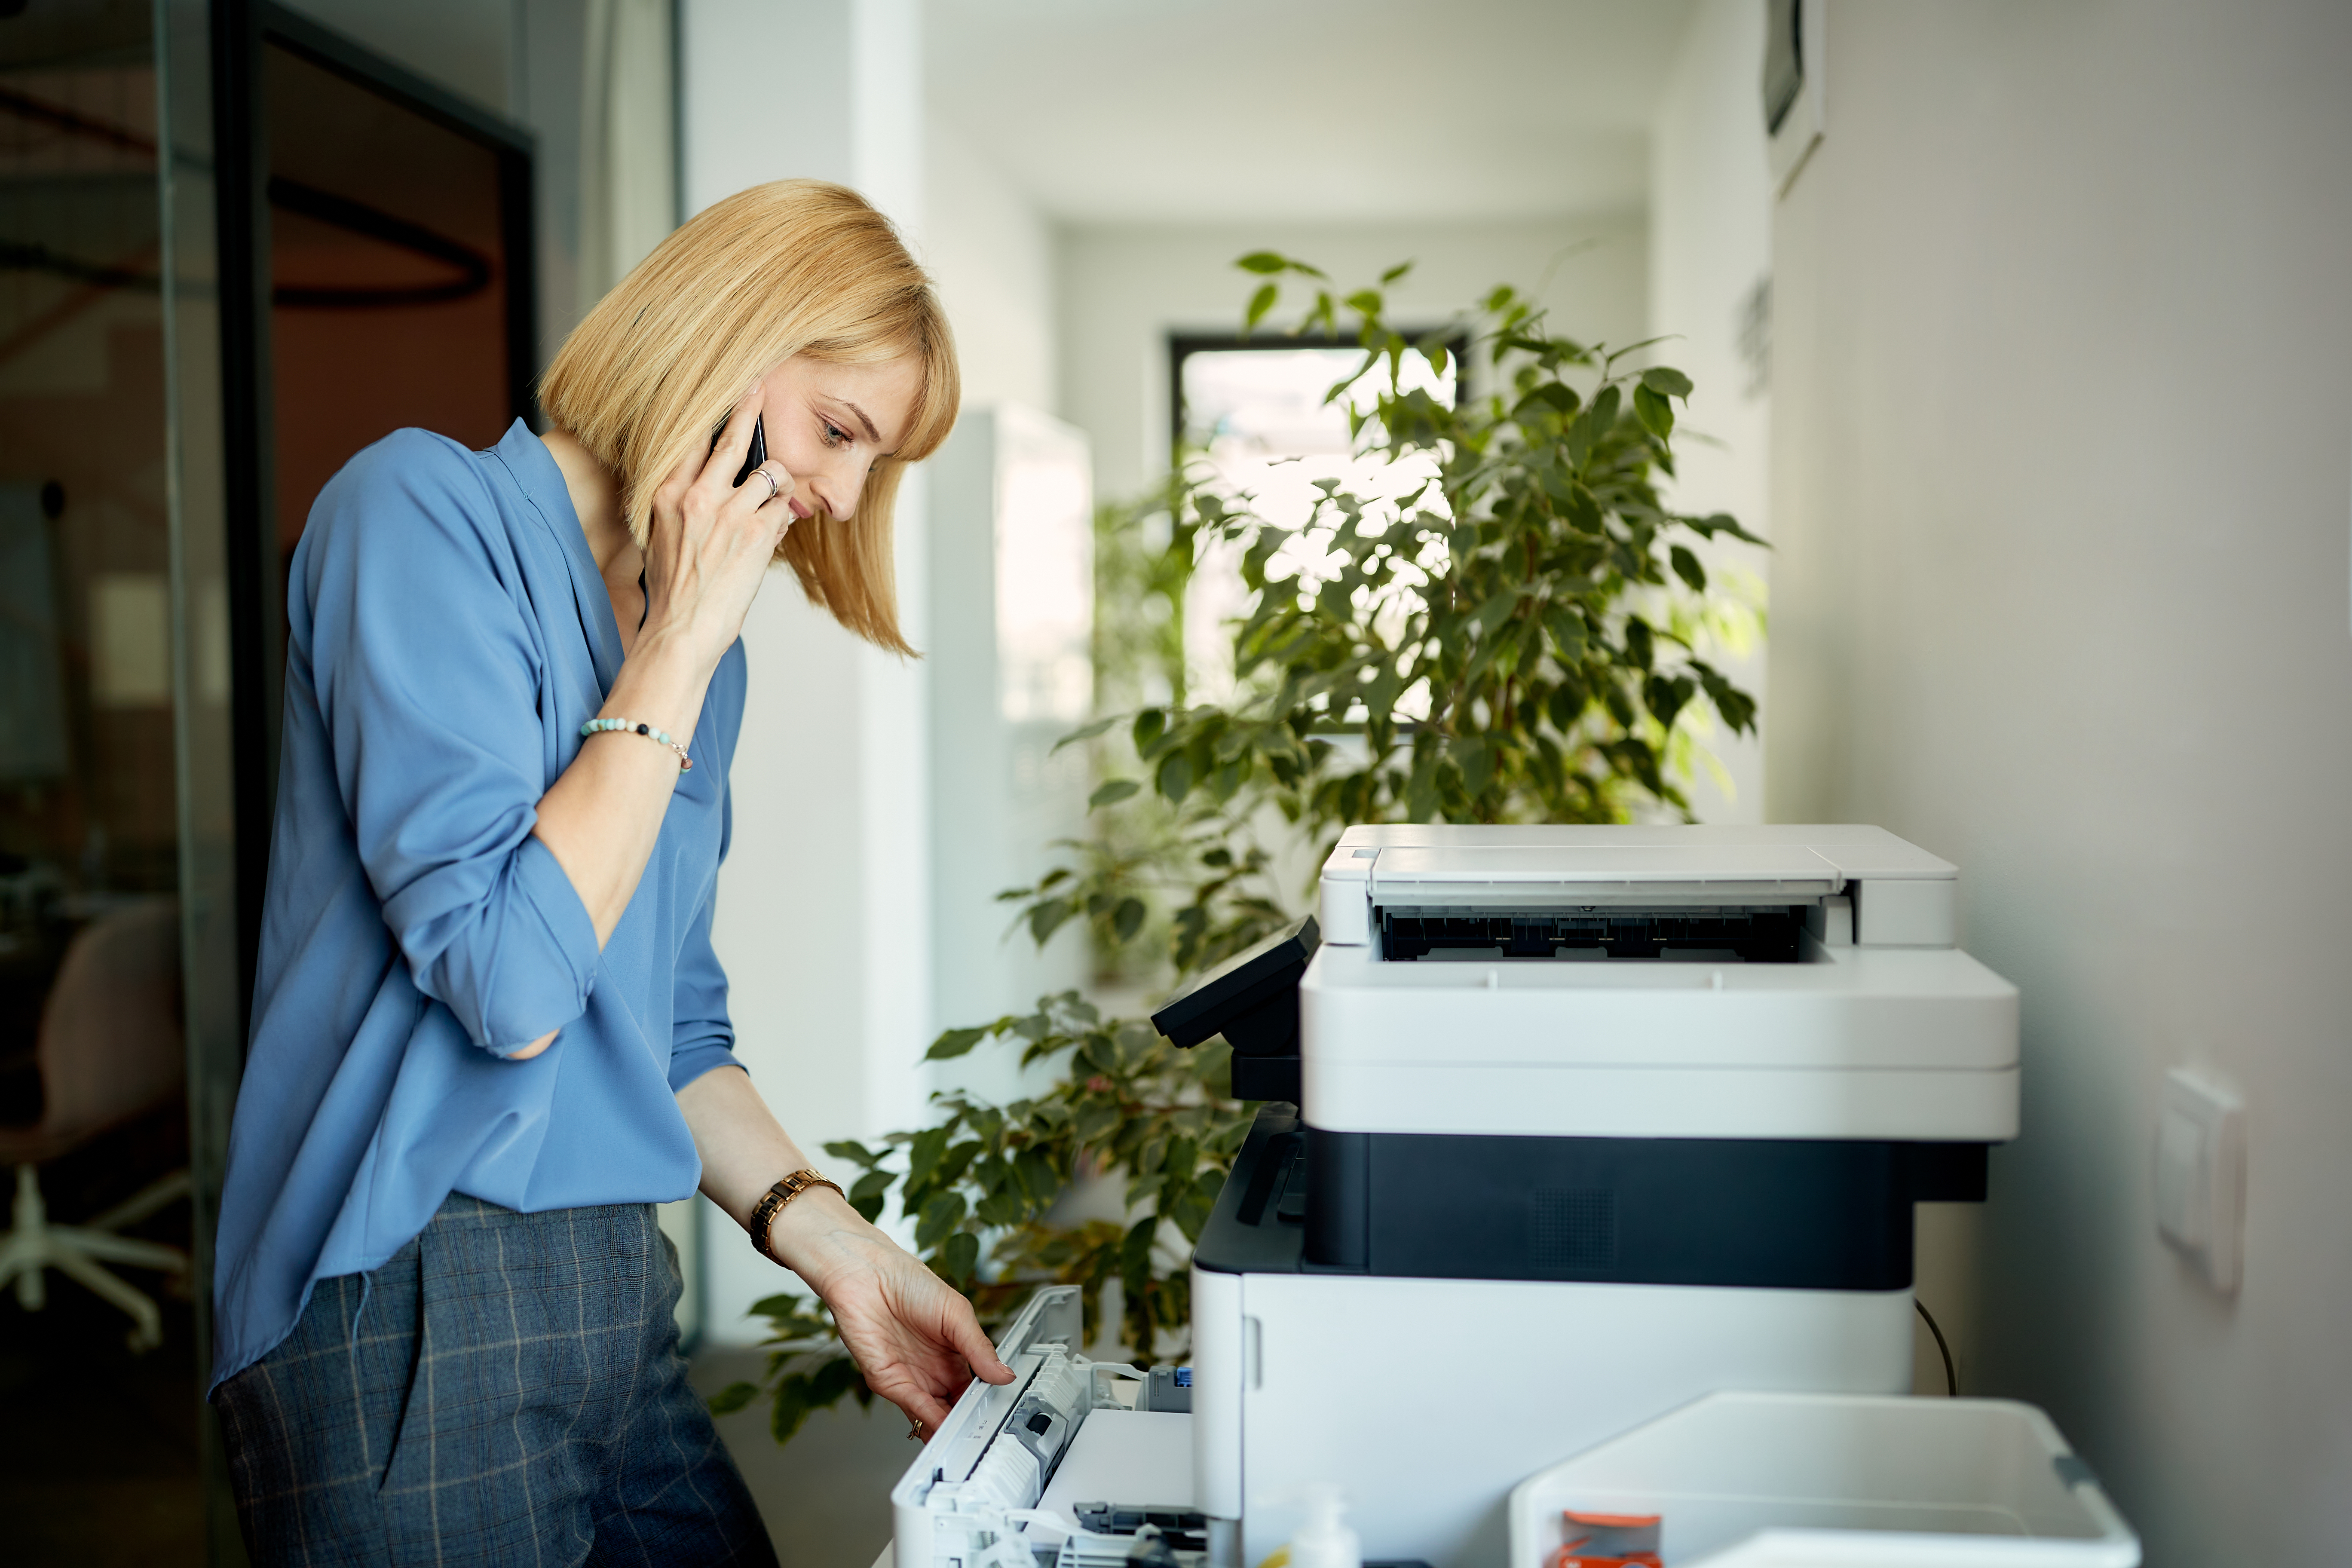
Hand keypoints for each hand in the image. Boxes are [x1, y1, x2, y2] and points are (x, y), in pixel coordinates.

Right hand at [639, 383, 798, 673]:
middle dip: (750, 407)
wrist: (681, 632)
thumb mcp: (662, 536)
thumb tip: (710, 482)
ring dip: (779, 483)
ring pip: (771, 472)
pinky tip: (773, 531)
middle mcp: (696, 496)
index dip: (711, 410)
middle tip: (761, 384)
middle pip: (732, 439)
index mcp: (666, 493)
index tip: (724, 388)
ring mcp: (729, 513)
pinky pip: (783, 507)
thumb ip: (682, 504)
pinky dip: (783, 516)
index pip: (690, 437)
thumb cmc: (674, 590)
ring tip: (775, 498)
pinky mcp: (757, 533)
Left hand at [768, 1190, 1014, 1431]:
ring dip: (948, 1430)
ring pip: (932, 1415)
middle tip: (985, 1437)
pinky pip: (911, 1406)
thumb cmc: (909, 1284)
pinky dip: (928, 1418)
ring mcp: (909, 1379)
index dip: (986, 1405)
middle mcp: (931, 1371)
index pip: (973, 1391)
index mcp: (952, 1355)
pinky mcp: (887, 1381)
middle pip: (953, 1409)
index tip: (1000, 1417)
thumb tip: (1004, 1374)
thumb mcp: (957, 1313)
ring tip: (968, 1441)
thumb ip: (979, 1348)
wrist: (868, 1274)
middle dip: (967, 1425)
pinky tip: (943, 1425)